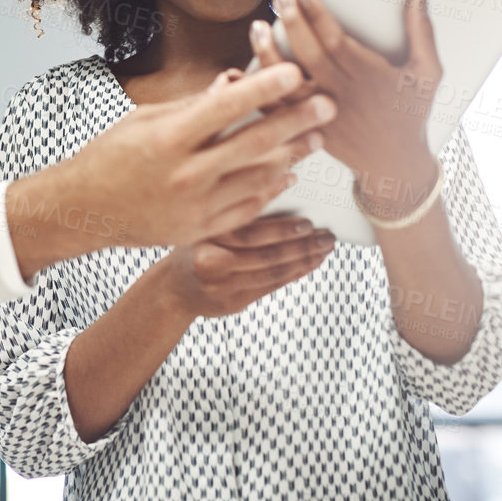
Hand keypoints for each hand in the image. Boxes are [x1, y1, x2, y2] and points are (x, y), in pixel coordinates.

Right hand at [58, 62, 334, 250]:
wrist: (85, 210)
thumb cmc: (113, 155)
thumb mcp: (146, 119)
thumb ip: (195, 105)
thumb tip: (235, 81)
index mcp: (168, 137)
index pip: (226, 105)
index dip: (264, 86)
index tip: (294, 70)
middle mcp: (184, 173)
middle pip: (254, 143)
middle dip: (297, 121)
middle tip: (327, 105)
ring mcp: (194, 205)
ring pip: (258, 178)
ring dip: (292, 156)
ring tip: (314, 139)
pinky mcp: (199, 229)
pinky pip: (246, 208)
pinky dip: (270, 189)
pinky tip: (286, 173)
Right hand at [156, 213, 335, 319]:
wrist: (173, 289)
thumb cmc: (197, 247)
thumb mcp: (206, 224)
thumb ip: (236, 215)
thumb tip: (286, 198)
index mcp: (205, 236)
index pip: (250, 232)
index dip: (283, 228)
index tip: (310, 220)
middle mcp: (212, 262)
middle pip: (266, 254)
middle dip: (303, 245)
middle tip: (328, 235)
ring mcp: (222, 286)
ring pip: (273, 272)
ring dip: (304, 260)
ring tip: (325, 248)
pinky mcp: (233, 302)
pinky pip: (271, 286)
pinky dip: (295, 273)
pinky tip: (310, 263)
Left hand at [252, 0, 440, 184]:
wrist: (394, 164)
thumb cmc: (410, 114)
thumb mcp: (428, 74)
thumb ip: (422, 32)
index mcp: (368, 77)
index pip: (335, 39)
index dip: (316, 14)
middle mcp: (340, 93)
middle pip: (309, 54)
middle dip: (292, 22)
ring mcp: (320, 112)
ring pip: (286, 82)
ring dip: (268, 54)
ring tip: (258, 27)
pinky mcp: (306, 128)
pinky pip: (276, 110)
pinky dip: (258, 91)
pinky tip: (246, 70)